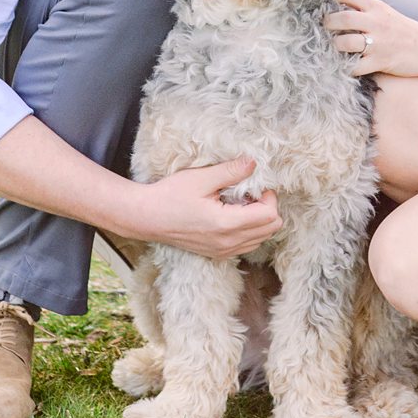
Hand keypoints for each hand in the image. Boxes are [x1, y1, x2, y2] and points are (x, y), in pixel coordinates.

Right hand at [124, 158, 281, 259]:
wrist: (147, 217)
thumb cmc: (170, 195)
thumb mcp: (201, 178)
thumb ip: (230, 171)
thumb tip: (253, 163)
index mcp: (227, 224)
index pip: (270, 216)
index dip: (269, 196)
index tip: (253, 185)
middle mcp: (228, 243)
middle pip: (271, 229)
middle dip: (267, 207)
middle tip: (249, 192)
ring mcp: (223, 251)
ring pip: (261, 239)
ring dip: (258, 220)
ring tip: (240, 203)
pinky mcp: (217, 254)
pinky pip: (246, 245)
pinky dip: (248, 230)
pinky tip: (232, 214)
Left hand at [323, 0, 417, 77]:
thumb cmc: (404, 31)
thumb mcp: (386, 13)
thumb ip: (365, 8)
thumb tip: (340, 2)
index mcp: (376, 7)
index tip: (323, 5)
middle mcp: (376, 22)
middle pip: (343, 18)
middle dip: (328, 23)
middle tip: (323, 29)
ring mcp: (378, 43)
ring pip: (346, 43)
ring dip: (335, 46)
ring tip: (332, 48)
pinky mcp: (380, 62)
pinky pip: (355, 66)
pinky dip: (346, 68)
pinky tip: (342, 66)